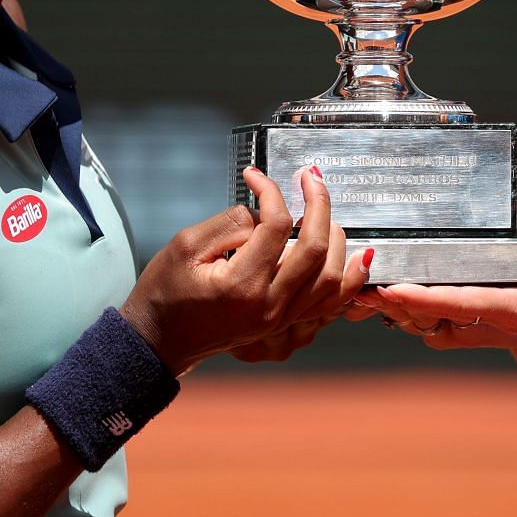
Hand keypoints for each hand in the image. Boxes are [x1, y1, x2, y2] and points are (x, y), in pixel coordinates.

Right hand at [121, 167, 370, 374]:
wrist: (158, 341)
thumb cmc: (165, 293)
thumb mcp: (185, 246)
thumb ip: (230, 222)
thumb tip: (264, 210)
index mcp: (241, 285)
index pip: (275, 226)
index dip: (271, 191)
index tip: (256, 176)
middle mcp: (268, 305)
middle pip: (315, 247)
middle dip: (318, 203)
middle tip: (310, 176)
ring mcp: (280, 318)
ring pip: (330, 276)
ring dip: (336, 235)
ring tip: (321, 208)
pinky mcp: (284, 323)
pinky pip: (330, 302)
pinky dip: (348, 277)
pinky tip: (358, 255)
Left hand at [369, 203, 516, 351]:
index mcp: (513, 309)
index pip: (458, 303)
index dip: (420, 296)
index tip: (389, 289)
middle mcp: (500, 318)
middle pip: (437, 317)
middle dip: (398, 306)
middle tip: (359, 293)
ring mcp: (500, 321)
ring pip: (442, 321)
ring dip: (407, 310)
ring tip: (371, 294)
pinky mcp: (503, 316)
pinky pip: (457, 319)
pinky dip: (429, 310)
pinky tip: (412, 296)